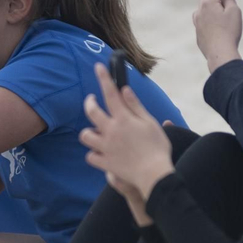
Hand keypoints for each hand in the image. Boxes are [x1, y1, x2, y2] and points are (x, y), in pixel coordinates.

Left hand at [79, 63, 174, 225]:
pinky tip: (100, 152)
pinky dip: (94, 154)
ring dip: (90, 132)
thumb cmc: (157, 148)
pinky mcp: (105, 163)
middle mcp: (110, 131)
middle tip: (92, 100)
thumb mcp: (149, 123)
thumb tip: (124, 89)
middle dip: (89, 102)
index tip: (98, 67)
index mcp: (123, 119)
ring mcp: (105, 147)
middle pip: (91, 112)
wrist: (154, 175)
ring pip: (86, 135)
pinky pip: (91, 156)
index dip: (103, 78)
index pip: (110, 93)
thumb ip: (135, 106)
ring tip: (97, 131)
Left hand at [193, 0, 242, 72]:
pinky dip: (213, 15)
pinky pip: (205, 19)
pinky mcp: (199, 33)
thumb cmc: (229, 32)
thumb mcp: (234, 11)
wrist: (220, 54)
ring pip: (205, 7)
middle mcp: (199, 11)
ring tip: (228, 7)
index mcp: (207, 2)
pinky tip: (221, 21)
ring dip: (216, 3)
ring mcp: (197, 22)